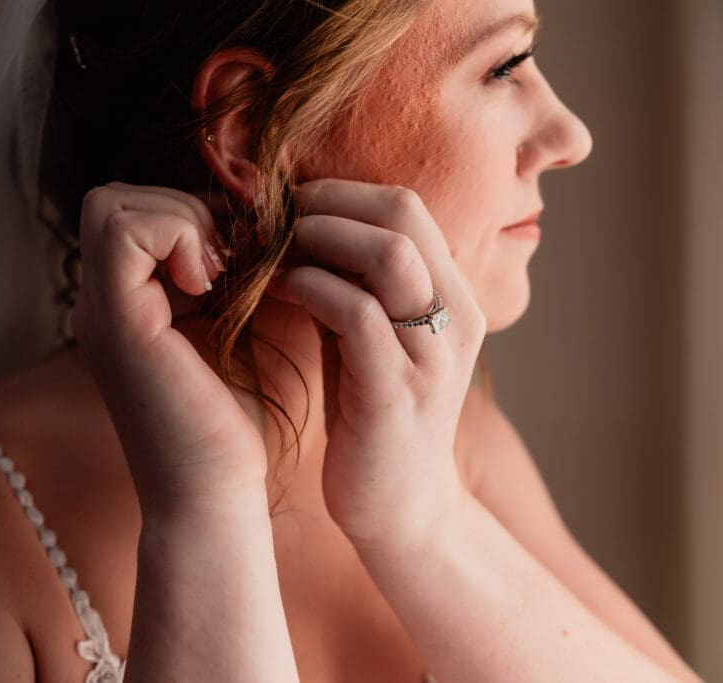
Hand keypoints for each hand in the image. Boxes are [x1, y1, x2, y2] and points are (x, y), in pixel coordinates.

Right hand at [72, 182, 268, 517]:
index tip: (237, 254)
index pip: (130, 213)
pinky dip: (177, 237)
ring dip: (181, 221)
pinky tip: (210, 287)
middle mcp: (101, 305)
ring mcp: (101, 313)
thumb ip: (241, 272)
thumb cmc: (234, 422)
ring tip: (219, 275)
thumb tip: (263, 213)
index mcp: (125, 306)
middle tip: (228, 260)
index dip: (186, 212)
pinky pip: (126, 234)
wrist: (216, 495)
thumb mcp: (244, 327)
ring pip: (111, 206)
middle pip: (111, 199)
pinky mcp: (118, 324)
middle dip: (181, 209)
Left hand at [266, 179, 485, 548]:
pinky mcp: (397, 394)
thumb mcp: (368, 336)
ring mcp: (432, 355)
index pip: (405, 204)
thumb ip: (349, 282)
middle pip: (402, 212)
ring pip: (388, 254)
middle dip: (324, 201)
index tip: (283, 201)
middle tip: (268, 216)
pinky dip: (309, 289)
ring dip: (314, 239)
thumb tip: (294, 223)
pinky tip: (274, 291)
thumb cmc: (370, 415)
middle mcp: (455, 317)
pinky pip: (357, 315)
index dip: (338, 190)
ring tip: (267, 249)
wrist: (398, 509)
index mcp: (452, 295)